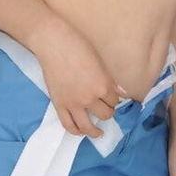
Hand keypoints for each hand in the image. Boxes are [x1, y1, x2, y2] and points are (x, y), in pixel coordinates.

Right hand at [33, 17, 125, 137]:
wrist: (54, 44)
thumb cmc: (79, 46)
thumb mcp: (100, 61)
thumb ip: (110, 80)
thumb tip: (122, 92)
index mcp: (103, 85)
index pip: (115, 100)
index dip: (116, 99)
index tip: (114, 97)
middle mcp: (90, 98)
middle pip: (105, 114)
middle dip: (108, 111)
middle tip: (107, 108)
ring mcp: (73, 103)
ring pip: (88, 126)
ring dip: (96, 130)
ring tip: (99, 132)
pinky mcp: (59, 105)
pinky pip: (69, 125)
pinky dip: (76, 132)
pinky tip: (81, 132)